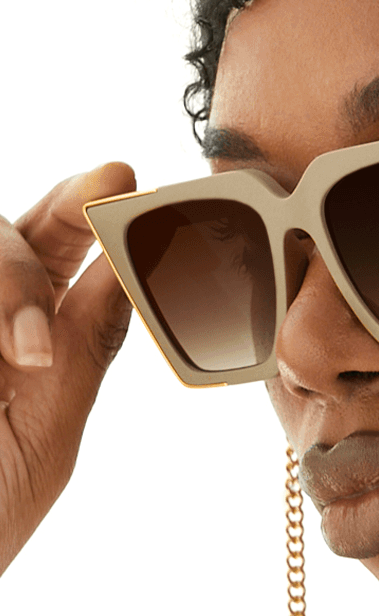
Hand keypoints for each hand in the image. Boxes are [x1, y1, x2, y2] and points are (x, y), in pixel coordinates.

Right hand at [0, 163, 135, 574]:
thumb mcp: (45, 436)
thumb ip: (81, 348)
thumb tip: (128, 267)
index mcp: (22, 347)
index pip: (58, 261)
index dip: (91, 214)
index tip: (128, 180)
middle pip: (10, 234)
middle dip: (63, 204)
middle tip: (110, 180)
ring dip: (9, 279)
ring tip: (22, 354)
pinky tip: (6, 352)